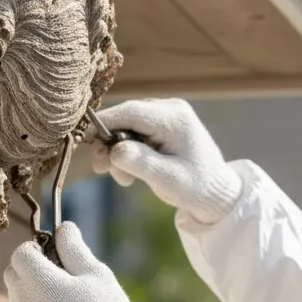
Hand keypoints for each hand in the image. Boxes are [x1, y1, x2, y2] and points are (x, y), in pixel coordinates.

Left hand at [4, 222, 136, 301]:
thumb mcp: (95, 273)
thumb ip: (74, 248)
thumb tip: (64, 227)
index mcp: (38, 280)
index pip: (20, 253)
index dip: (35, 248)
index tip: (54, 254)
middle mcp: (23, 300)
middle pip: (12, 272)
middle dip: (29, 267)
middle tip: (59, 274)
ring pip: (16, 295)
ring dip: (31, 290)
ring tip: (63, 299)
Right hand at [90, 98, 242, 223]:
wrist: (217, 192)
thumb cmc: (196, 187)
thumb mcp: (167, 180)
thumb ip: (141, 163)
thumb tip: (114, 150)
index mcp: (175, 118)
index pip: (130, 112)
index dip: (104, 123)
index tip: (84, 139)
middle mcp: (171, 109)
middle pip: (126, 117)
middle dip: (111, 143)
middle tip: (101, 170)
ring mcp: (167, 115)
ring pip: (128, 126)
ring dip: (119, 151)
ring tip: (123, 179)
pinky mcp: (163, 124)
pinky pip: (136, 132)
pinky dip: (129, 151)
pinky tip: (131, 172)